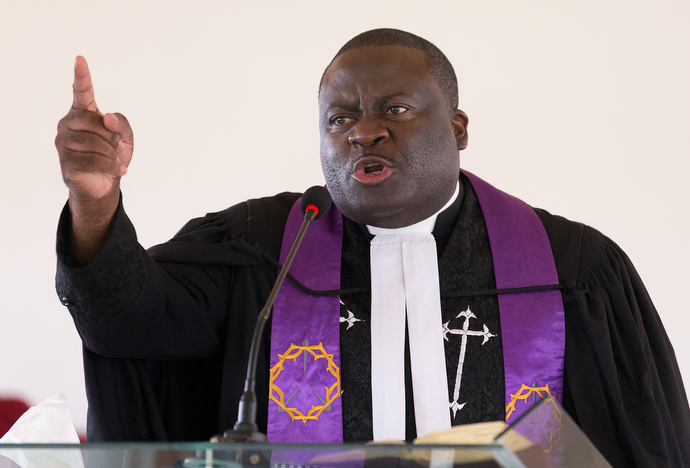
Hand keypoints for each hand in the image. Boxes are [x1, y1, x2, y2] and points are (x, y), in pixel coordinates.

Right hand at [55, 56, 133, 200]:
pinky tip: (118, 170)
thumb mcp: (126, 139)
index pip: (81, 91)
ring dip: (111, 153)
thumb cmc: (112, 156)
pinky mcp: (66, 160)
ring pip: (94, 142)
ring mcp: (63, 141)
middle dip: (112, 137)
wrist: (105, 183)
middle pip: (96, 122)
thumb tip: (107, 117)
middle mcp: (68, 123)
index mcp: (83, 113)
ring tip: (113, 160)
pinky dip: (110, 165)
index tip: (80, 58)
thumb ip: (122, 123)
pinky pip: (92, 159)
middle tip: (114, 148)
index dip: (82, 76)